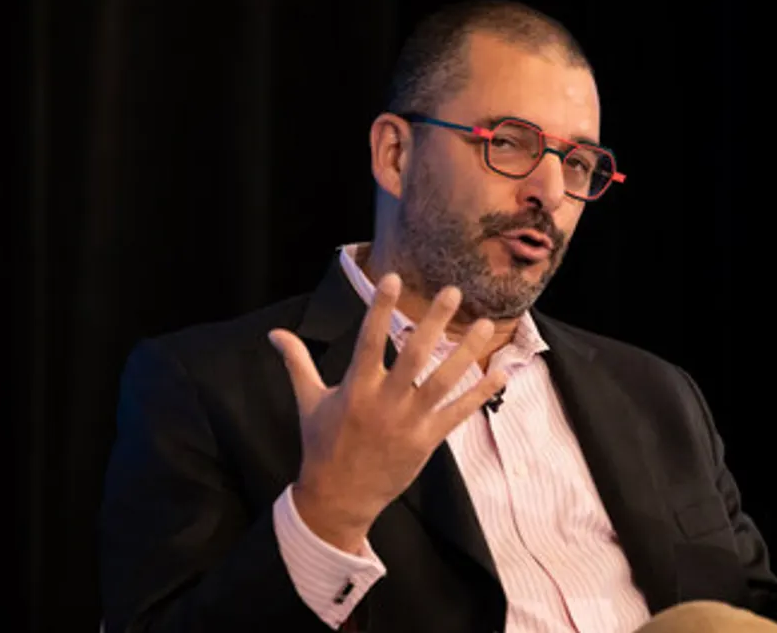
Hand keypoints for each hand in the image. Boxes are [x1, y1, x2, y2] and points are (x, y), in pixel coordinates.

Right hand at [267, 273, 506, 551]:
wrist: (338, 498)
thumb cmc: (322, 445)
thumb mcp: (308, 402)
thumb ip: (297, 363)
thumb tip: (275, 333)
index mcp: (355, 387)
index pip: (369, 339)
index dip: (380, 308)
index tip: (392, 278)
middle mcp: (384, 402)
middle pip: (414, 355)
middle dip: (434, 321)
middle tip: (453, 292)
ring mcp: (408, 422)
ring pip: (443, 381)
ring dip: (466, 353)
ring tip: (484, 325)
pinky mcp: (427, 441)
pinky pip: (458, 413)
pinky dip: (480, 393)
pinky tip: (500, 374)